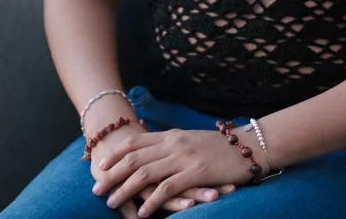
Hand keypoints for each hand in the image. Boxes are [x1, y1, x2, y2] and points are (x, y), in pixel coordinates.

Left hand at [94, 128, 259, 217]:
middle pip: (134, 158)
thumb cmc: (221, 146)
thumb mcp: (192, 140)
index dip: (116, 154)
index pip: (136, 141)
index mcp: (171, 135)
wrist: (248, 146)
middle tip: (97, 189)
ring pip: (146, 173)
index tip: (100, 165)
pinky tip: (143, 212)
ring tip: (112, 203)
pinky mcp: (197, 172)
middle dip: (112, 175)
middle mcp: (174, 143)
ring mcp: (184, 157)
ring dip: (126, 190)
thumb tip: (154, 152)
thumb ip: (172, 145)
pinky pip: (168, 188)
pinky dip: (152, 201)